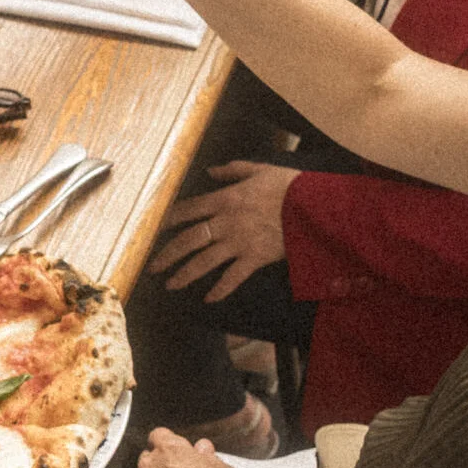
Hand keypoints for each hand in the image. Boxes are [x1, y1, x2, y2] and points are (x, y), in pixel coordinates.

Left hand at [153, 161, 299, 300]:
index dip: (167, 220)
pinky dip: (221, 289)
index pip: (187, 210)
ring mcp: (240, 242)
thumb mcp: (260, 169)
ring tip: (169, 284)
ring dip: (185, 273)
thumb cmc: (290, 186)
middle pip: (189, 239)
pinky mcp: (256, 258)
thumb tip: (210, 171)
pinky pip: (233, 277)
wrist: (316, 207)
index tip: (151, 228)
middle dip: (167, 254)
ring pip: (205, 260)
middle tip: (151, 265)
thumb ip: (232, 170)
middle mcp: (226, 222)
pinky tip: (208, 299)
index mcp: (224, 199)